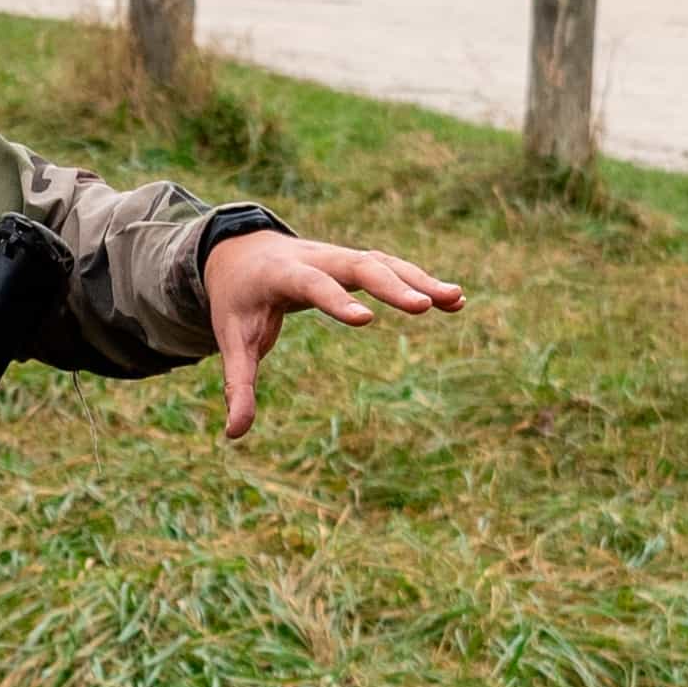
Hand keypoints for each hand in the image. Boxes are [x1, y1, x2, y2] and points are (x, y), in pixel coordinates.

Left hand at [202, 223, 463, 437]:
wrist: (240, 251)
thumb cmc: (238, 300)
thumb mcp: (231, 339)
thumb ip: (237, 384)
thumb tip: (234, 435)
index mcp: (281, 274)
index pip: (312, 285)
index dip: (337, 301)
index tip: (368, 321)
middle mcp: (316, 258)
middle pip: (359, 266)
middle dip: (393, 285)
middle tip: (425, 306)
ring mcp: (339, 256)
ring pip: (384, 262)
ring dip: (419, 279)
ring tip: (456, 300)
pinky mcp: (355, 261)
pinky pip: (392, 267)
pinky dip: (420, 279)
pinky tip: (454, 300)